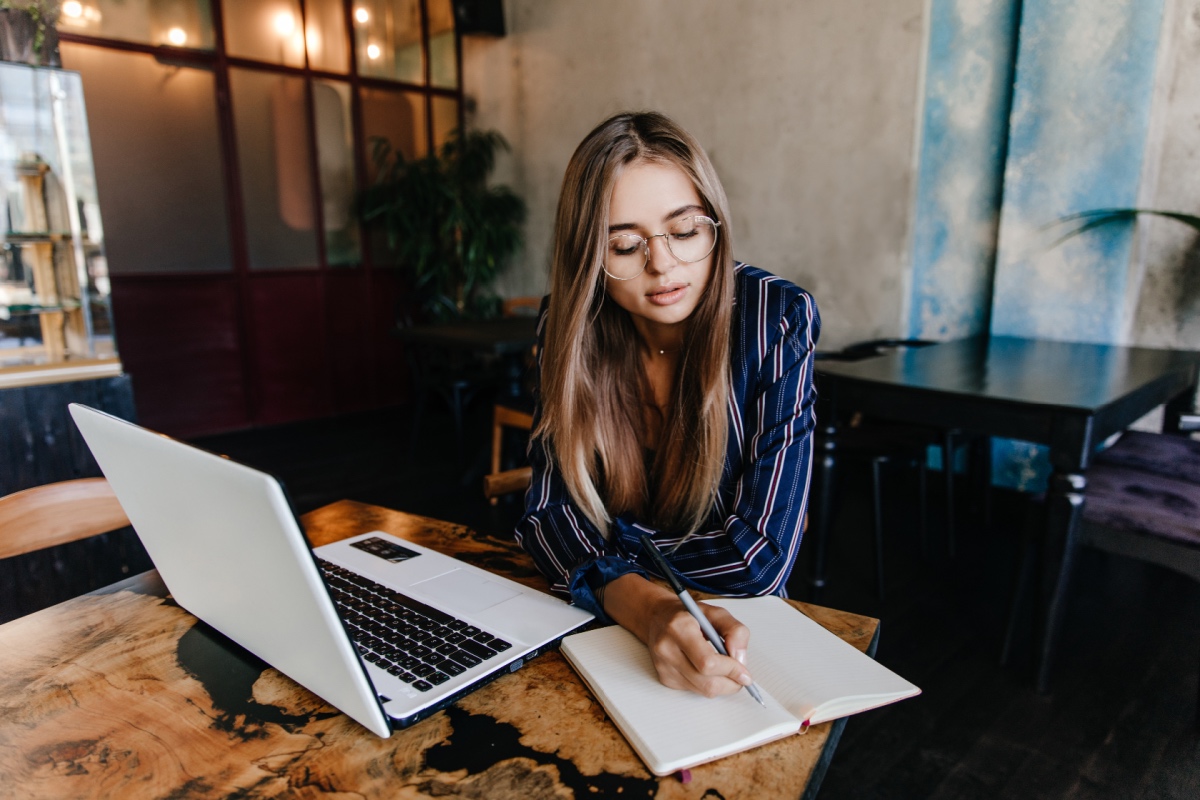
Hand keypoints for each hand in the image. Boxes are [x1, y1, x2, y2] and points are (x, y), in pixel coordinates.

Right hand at [603, 573, 753, 696]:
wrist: (657, 617)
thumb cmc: (688, 614)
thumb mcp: (716, 613)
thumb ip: (735, 631)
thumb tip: (740, 659)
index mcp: (679, 627)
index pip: (708, 662)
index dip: (731, 670)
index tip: (744, 673)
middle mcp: (667, 648)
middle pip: (706, 682)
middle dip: (730, 682)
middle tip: (741, 676)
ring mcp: (663, 666)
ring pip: (702, 690)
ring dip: (721, 685)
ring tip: (725, 669)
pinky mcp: (664, 678)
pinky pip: (694, 690)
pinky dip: (707, 684)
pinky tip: (706, 669)